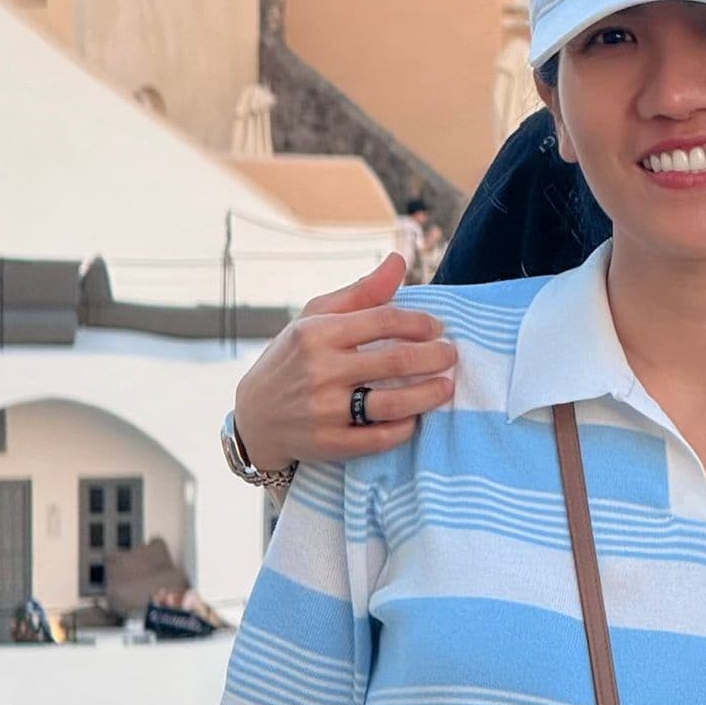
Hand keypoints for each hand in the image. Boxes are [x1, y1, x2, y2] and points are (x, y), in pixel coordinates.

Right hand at [233, 254, 455, 469]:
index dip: (419, 322)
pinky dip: (406, 427)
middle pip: (396, 361)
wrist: (253, 418)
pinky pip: (380, 438)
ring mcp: (324, 410)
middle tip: (451, 355)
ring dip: (430, 395)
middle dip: (435, 357)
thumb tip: (400, 260)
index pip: (384, 320)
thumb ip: (361, 292)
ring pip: (393, 403)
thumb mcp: (315, 318)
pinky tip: (416, 417)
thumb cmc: (293, 359)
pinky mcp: (329, 444)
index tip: (437, 328)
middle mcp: (320, 371)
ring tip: (446, 387)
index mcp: (317, 333)